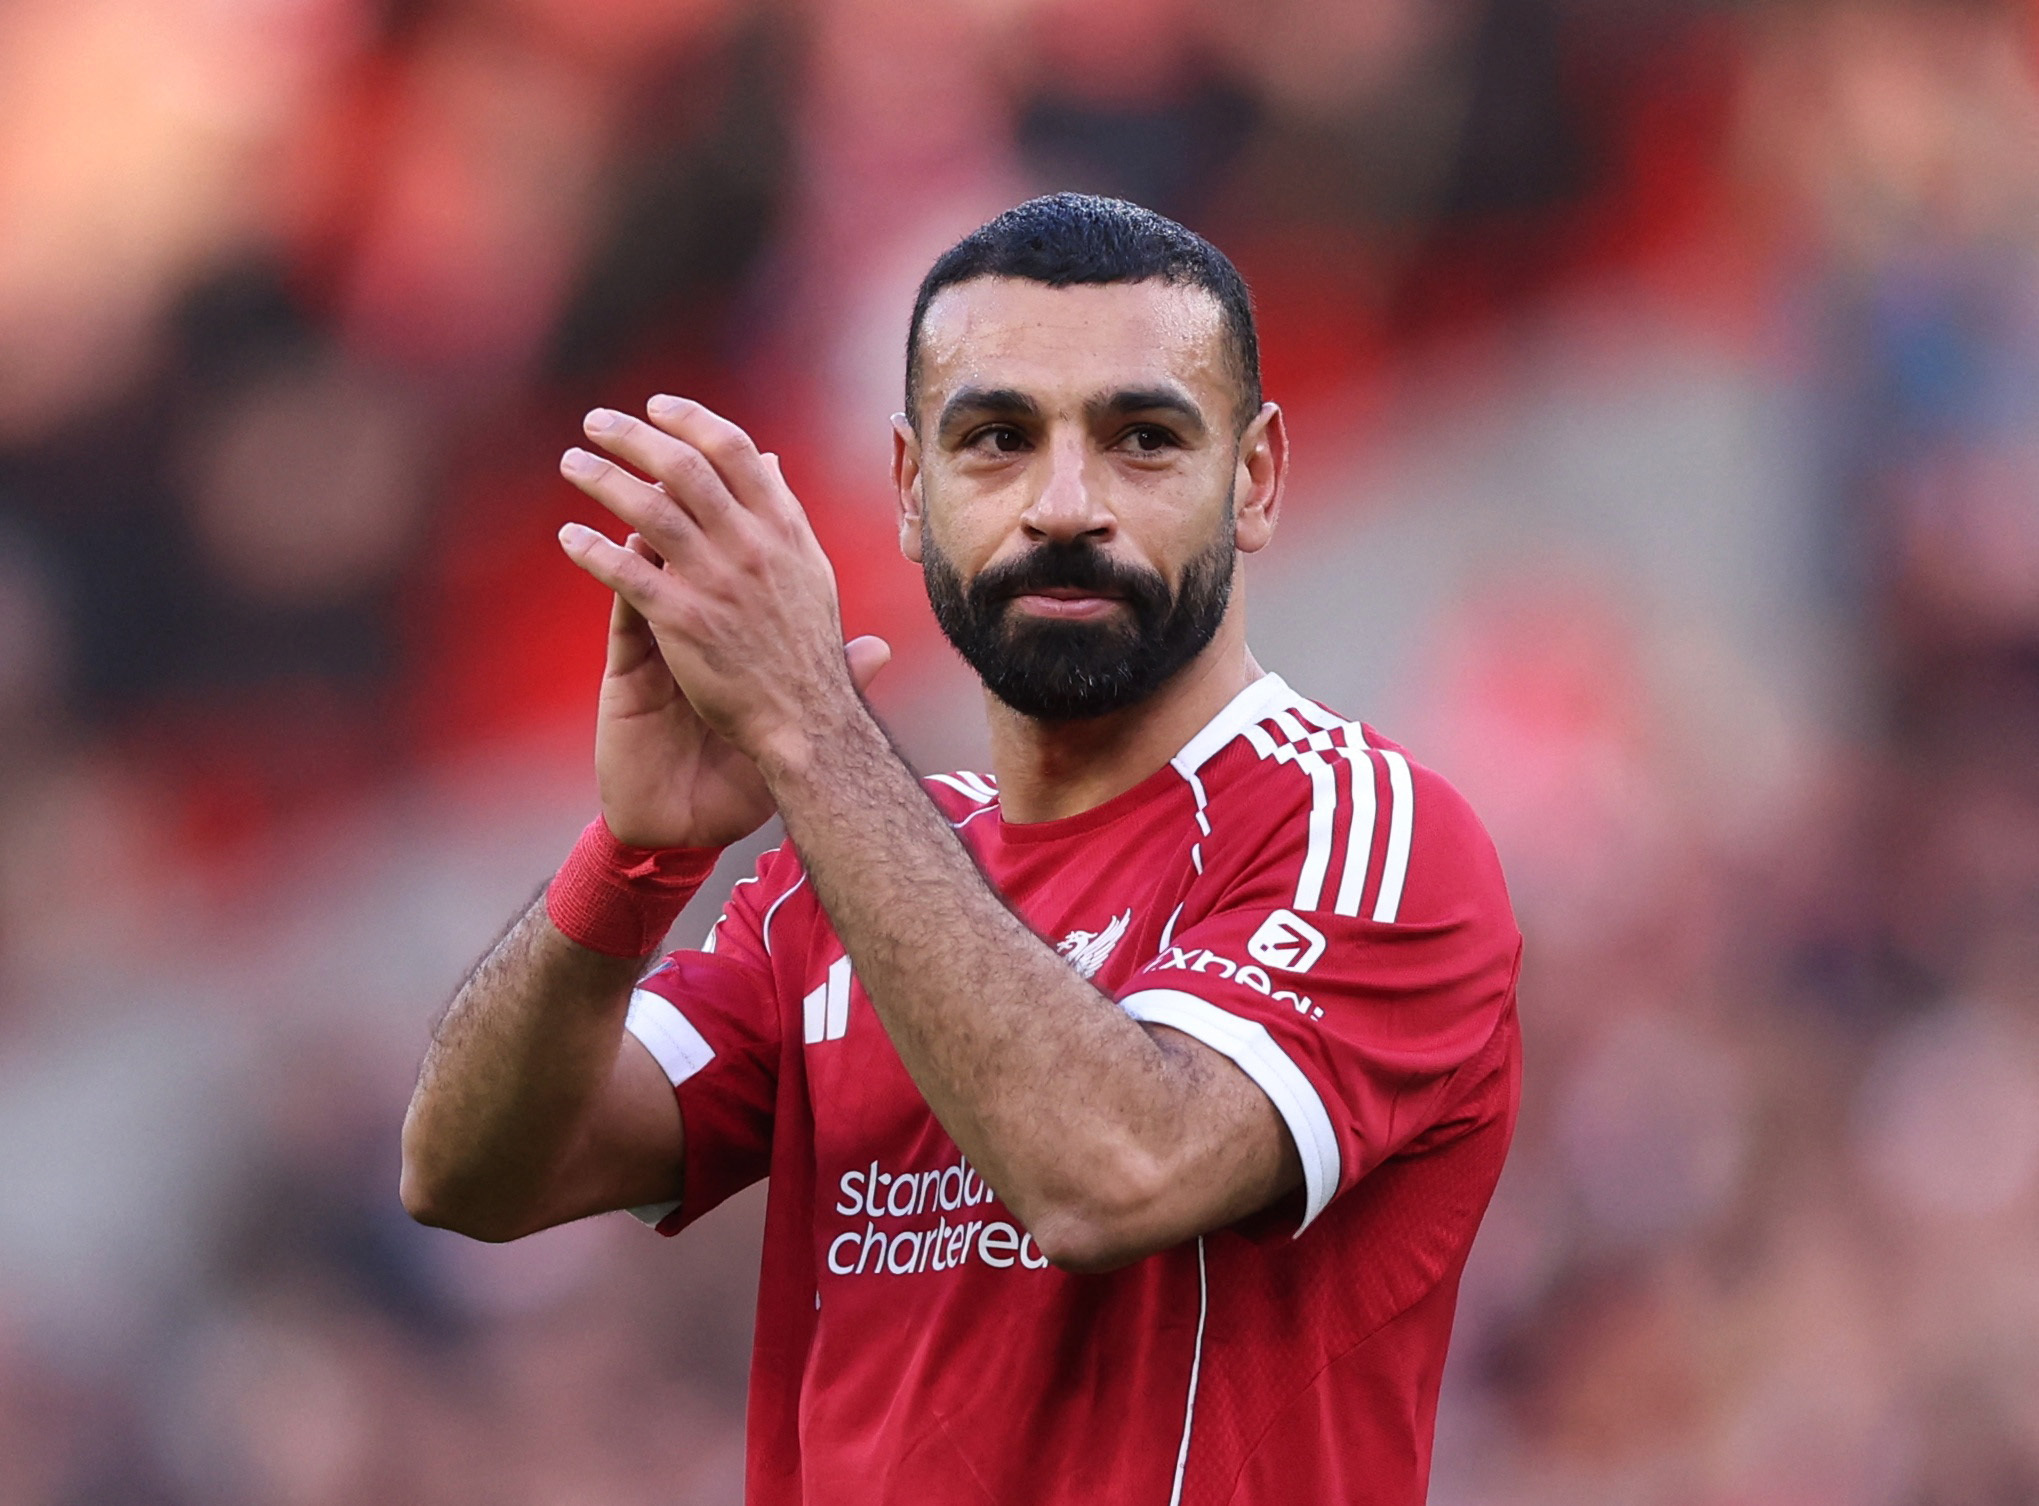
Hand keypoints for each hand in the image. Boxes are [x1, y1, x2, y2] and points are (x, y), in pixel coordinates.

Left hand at [557, 398, 889, 833]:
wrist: (808, 721)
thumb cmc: (808, 651)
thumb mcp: (811, 571)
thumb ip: (784, 515)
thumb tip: (768, 461)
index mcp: (783, 529)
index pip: (734, 451)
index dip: (691, 421)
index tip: (658, 407)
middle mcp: (751, 545)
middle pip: (683, 467)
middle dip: (633, 437)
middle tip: (596, 422)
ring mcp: (718, 581)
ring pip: (649, 509)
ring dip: (602, 478)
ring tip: (571, 464)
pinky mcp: (685, 621)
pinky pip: (628, 573)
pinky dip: (594, 550)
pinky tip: (569, 538)